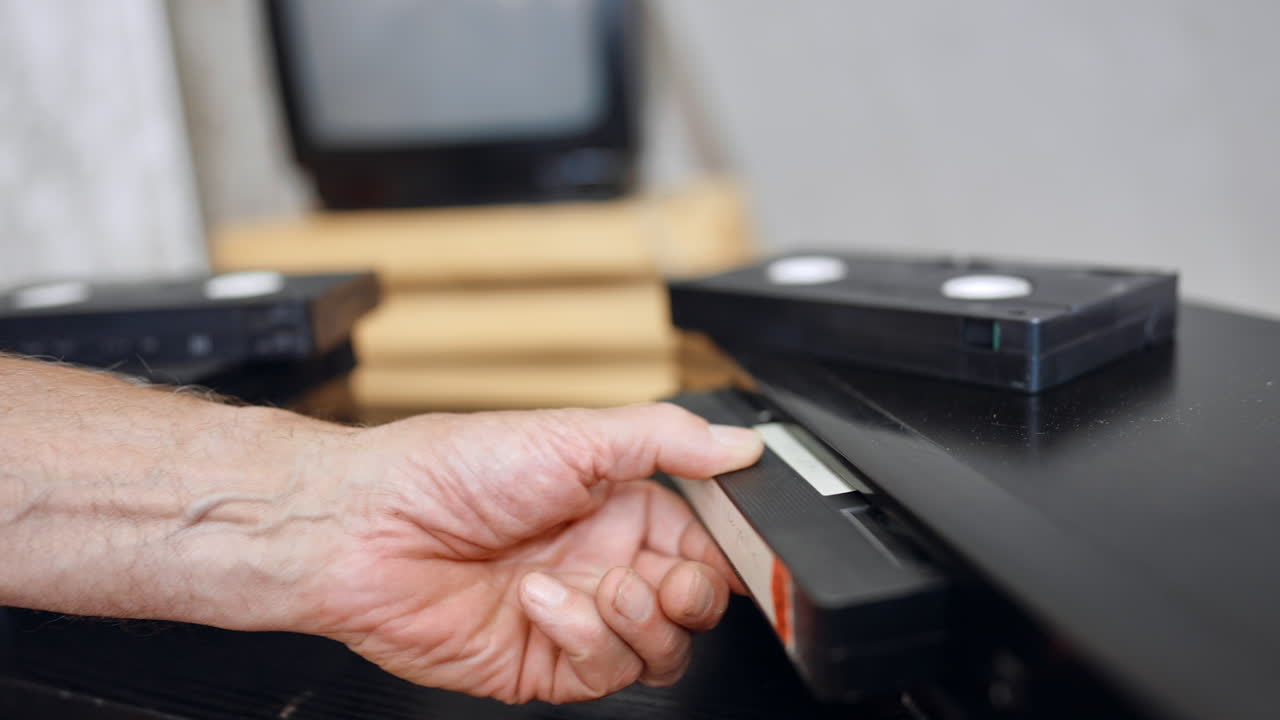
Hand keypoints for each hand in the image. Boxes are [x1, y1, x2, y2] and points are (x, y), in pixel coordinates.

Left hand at [301, 404, 762, 703]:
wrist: (368, 528)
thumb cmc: (452, 470)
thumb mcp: (572, 434)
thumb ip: (667, 440)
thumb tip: (741, 444)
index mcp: (617, 504)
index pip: (705, 540)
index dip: (731, 553)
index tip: (748, 554)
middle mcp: (601, 561)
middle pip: (693, 602)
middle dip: (692, 594)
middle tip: (669, 578)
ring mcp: (574, 616)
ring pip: (659, 647)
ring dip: (637, 618)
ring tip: (598, 585)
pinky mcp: (543, 664)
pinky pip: (603, 673)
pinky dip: (587, 640)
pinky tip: (545, 604)